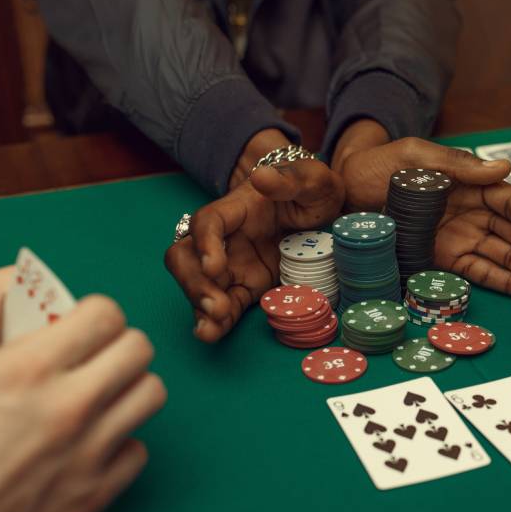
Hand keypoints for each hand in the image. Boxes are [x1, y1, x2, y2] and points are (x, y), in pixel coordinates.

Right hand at [165, 159, 343, 341]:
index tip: (214, 265)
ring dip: (201, 306)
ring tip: (211, 328)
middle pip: (186, 256)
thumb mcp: (312, 178)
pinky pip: (225, 304)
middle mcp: (225, 238)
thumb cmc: (312, 188)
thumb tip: (262, 177)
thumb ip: (290, 178)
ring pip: (198, 285)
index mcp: (236, 208)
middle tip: (216, 305)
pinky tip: (212, 334)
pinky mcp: (246, 286)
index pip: (207, 221)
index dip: (204, 243)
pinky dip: (216, 321)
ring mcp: (232, 264)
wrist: (323, 209)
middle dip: (194, 282)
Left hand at [338, 137, 510, 297]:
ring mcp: (461, 238)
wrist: (340, 192)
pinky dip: (509, 285)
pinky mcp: (446, 260)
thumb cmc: (377, 167)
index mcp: (471, 184)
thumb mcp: (415, 157)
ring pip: (508, 258)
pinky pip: (482, 273)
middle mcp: (473, 213)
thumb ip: (457, 165)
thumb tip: (503, 168)